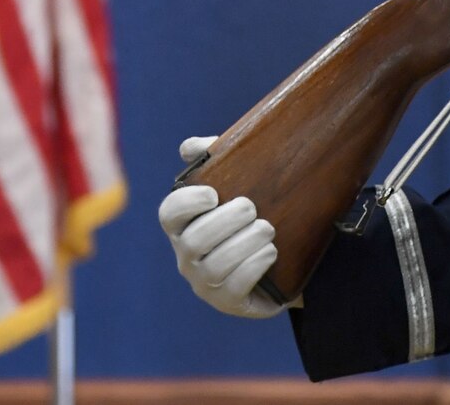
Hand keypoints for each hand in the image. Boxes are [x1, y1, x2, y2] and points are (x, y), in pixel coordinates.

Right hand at [159, 136, 284, 318]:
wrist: (281, 259)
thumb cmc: (248, 216)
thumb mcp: (234, 184)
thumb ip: (212, 159)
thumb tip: (190, 148)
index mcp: (183, 225)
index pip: (169, 213)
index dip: (187, 203)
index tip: (214, 193)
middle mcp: (186, 256)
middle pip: (193, 241)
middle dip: (224, 222)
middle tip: (251, 207)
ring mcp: (205, 283)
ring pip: (214, 266)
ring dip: (243, 244)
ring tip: (267, 229)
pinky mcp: (228, 302)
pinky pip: (235, 288)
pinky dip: (253, 266)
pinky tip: (270, 252)